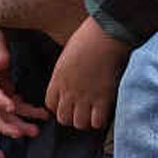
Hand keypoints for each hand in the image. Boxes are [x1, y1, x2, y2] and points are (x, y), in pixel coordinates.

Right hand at [0, 11, 44, 133]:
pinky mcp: (1, 87)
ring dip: (20, 122)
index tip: (12, 106)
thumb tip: (0, 66)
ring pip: (3, 112)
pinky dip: (24, 110)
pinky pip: (11, 104)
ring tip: (39, 128)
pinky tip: (39, 113)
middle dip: (8, 125)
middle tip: (27, 133)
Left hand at [47, 17, 127, 131]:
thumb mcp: (67, 55)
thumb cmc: (88, 38)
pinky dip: (101, 120)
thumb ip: (65, 71)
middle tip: (82, 111)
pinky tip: (105, 110)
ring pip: (79, 123)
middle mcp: (68, 91)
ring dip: (87, 121)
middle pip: (63, 118)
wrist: (106, 34)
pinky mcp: (103, 98)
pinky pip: (97, 122)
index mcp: (58, 79)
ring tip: (94, 112)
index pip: (50, 104)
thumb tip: (71, 78)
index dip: (59, 107)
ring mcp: (85, 96)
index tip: (68, 104)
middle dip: (72, 117)